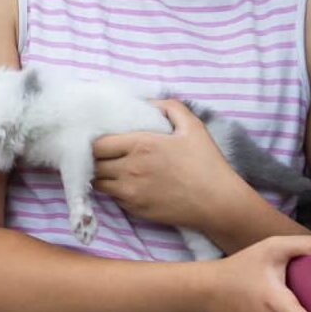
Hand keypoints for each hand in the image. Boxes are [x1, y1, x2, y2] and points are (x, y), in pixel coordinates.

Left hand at [92, 101, 253, 233]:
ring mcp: (130, 192)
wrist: (217, 203)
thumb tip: (148, 101)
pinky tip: (123, 183)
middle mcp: (129, 169)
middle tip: (99, 153)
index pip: (97, 143)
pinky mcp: (135, 209)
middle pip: (93, 163)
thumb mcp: (192, 126)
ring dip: (99, 175)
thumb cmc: (206, 163)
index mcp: (140, 145)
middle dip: (93, 157)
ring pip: (97, 182)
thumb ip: (168, 106)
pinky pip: (112, 197)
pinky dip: (112, 189)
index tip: (99, 137)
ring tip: (107, 168)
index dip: (94, 140)